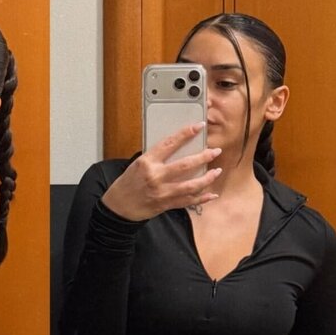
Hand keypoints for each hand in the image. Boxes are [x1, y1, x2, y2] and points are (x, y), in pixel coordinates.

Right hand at [102, 122, 222, 220]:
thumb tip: (177, 149)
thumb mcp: (137, 164)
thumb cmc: (127, 184)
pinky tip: (212, 194)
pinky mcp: (166, 205)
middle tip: (215, 151)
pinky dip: (202, 198)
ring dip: (207, 178)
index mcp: (147, 162)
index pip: (170, 144)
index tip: (199, 126)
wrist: (119, 207)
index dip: (186, 133)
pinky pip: (188, 201)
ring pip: (191, 185)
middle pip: (186, 165)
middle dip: (204, 157)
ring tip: (217, 171)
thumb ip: (156, 158)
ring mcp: (163, 192)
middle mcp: (156, 176)